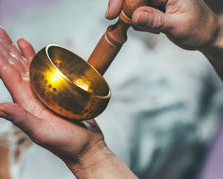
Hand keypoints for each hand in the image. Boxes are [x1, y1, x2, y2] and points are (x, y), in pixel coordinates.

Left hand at [0, 22, 105, 163]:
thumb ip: (19, 119)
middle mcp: (28, 92)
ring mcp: (40, 90)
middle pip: (8, 62)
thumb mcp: (40, 132)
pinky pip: (38, 67)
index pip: (4, 70)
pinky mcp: (54, 88)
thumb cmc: (65, 144)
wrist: (84, 148)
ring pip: (21, 62)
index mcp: (22, 100)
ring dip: (9, 45)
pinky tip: (24, 43)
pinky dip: (30, 54)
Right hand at [106, 0, 221, 50]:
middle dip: (121, 6)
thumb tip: (135, 16)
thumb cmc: (198, 29)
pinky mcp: (153, 5)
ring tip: (153, 29)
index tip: (113, 13)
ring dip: (130, 17)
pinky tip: (152, 28)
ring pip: (131, 3)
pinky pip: (136, 10)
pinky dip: (136, 21)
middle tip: (113, 19)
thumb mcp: (177, 27)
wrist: (205, 35)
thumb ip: (155, 21)